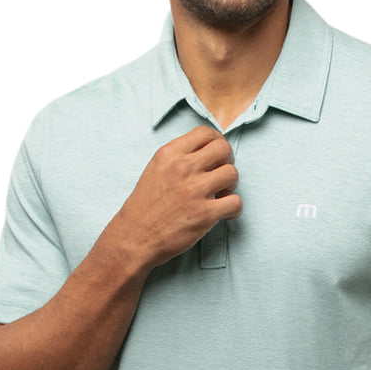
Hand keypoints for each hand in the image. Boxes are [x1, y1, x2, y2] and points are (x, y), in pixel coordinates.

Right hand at [116, 125, 241, 268]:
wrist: (134, 237)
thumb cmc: (145, 206)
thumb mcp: (155, 169)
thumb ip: (179, 156)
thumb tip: (207, 152)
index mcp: (169, 153)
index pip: (205, 132)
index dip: (217, 142)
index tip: (217, 155)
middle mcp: (182, 168)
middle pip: (223, 148)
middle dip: (228, 160)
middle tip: (221, 175)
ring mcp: (194, 190)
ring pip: (232, 173)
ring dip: (231, 185)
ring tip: (221, 195)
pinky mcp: (204, 214)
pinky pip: (236, 202)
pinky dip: (234, 209)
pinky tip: (225, 213)